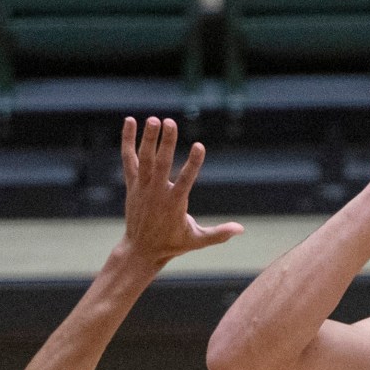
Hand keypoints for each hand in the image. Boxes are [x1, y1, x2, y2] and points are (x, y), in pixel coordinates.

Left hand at [118, 116, 241, 269]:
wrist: (140, 250)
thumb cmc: (171, 244)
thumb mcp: (196, 241)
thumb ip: (218, 234)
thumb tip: (241, 229)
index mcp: (174, 204)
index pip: (185, 180)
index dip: (193, 163)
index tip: (199, 146)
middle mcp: (156, 193)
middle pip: (161, 164)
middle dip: (166, 143)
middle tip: (170, 122)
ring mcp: (142, 187)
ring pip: (144, 159)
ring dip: (148, 138)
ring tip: (154, 119)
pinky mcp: (132, 184)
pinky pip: (129, 159)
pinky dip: (128, 141)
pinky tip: (130, 121)